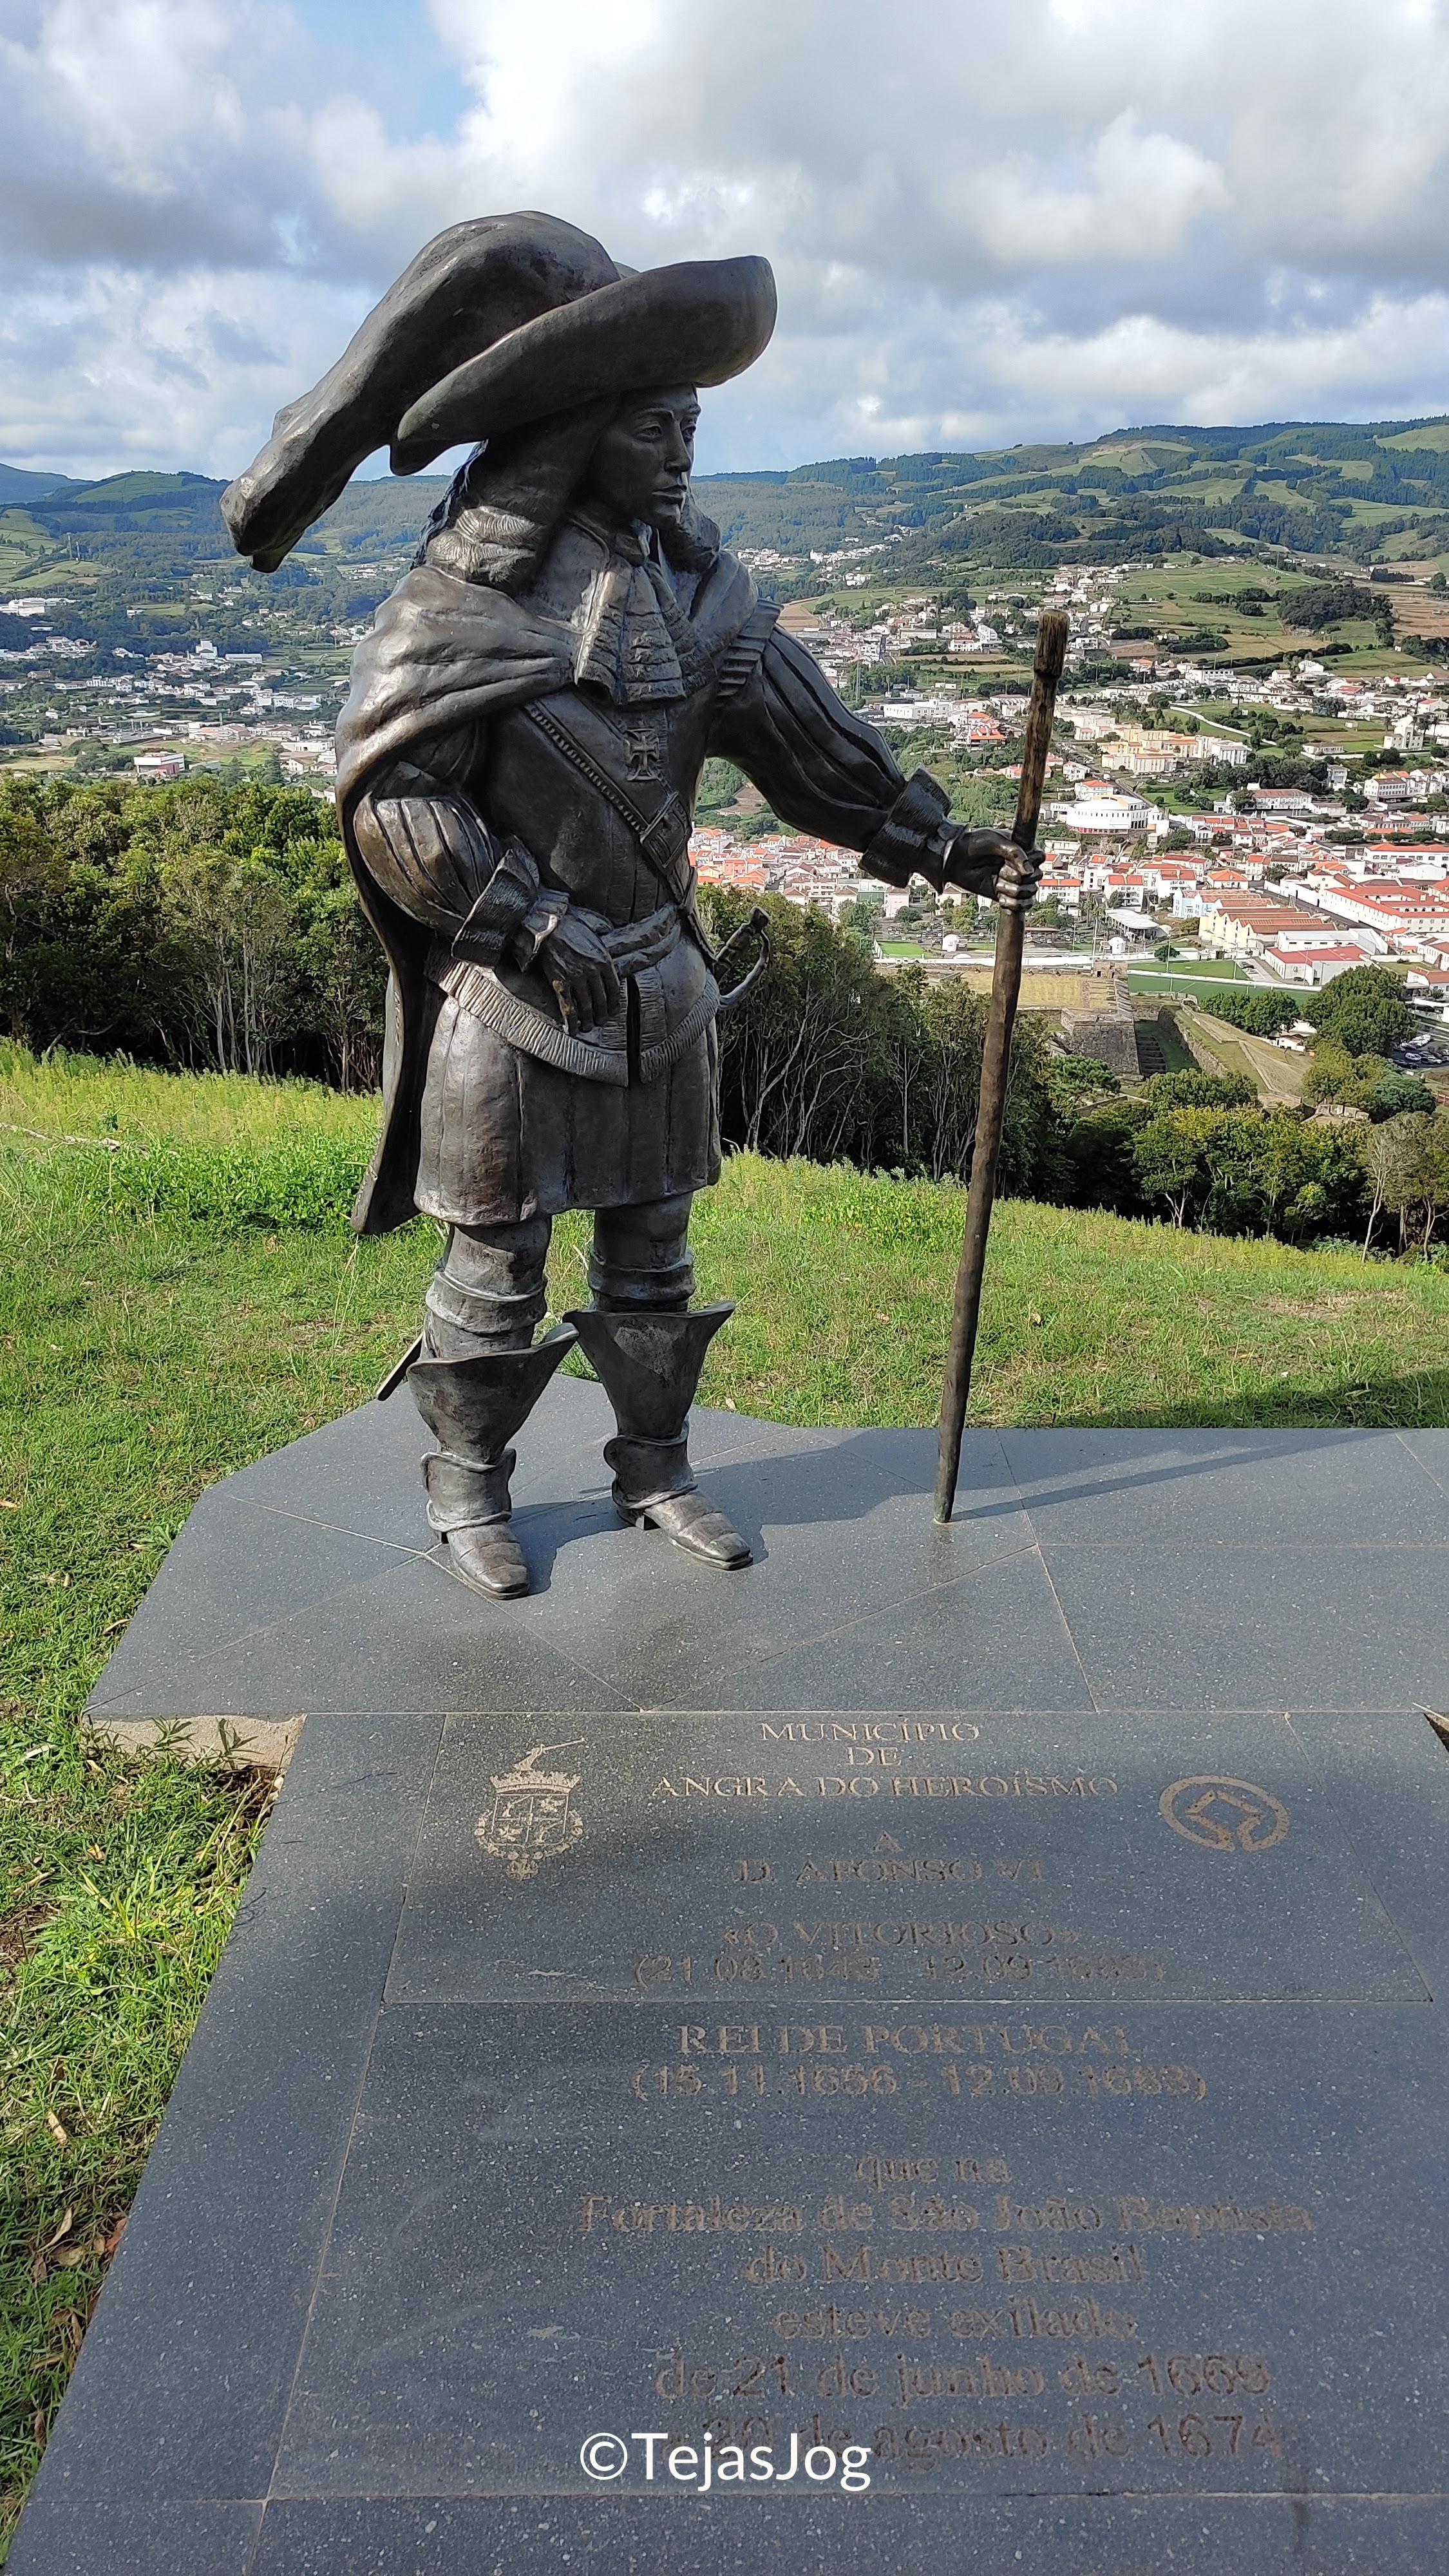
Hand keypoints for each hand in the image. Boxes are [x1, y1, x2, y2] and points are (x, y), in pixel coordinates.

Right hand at [538, 915, 621, 1031]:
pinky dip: (570, 1021)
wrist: (546, 924)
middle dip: (602, 1015)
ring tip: (587, 1027)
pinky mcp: (560, 982)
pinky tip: (572, 1028)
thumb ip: (604, 944)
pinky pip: (568, 1007)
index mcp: (604, 959)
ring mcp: (576, 978)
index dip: (614, 1004)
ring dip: (587, 1021)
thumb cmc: (570, 924)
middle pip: (601, 1000)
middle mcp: (593, 971)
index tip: (613, 1011)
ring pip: (586, 1007)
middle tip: (600, 1022)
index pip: (614, 989)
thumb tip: (611, 947)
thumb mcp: (595, 931)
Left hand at [941, 826, 1042, 912]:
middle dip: (1017, 876)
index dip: (1031, 860)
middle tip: (999, 869)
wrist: (955, 859)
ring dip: (1012, 889)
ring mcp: (1014, 881)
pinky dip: (1014, 905)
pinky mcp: (1006, 895)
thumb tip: (1029, 872)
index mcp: (1023, 849)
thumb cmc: (974, 844)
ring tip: (997, 883)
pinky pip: (1023, 906)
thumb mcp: (995, 841)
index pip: (1040, 857)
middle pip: (1036, 877)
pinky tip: (1002, 899)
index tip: (1014, 859)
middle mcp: (1021, 866)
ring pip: (1030, 892)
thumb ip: (1014, 853)